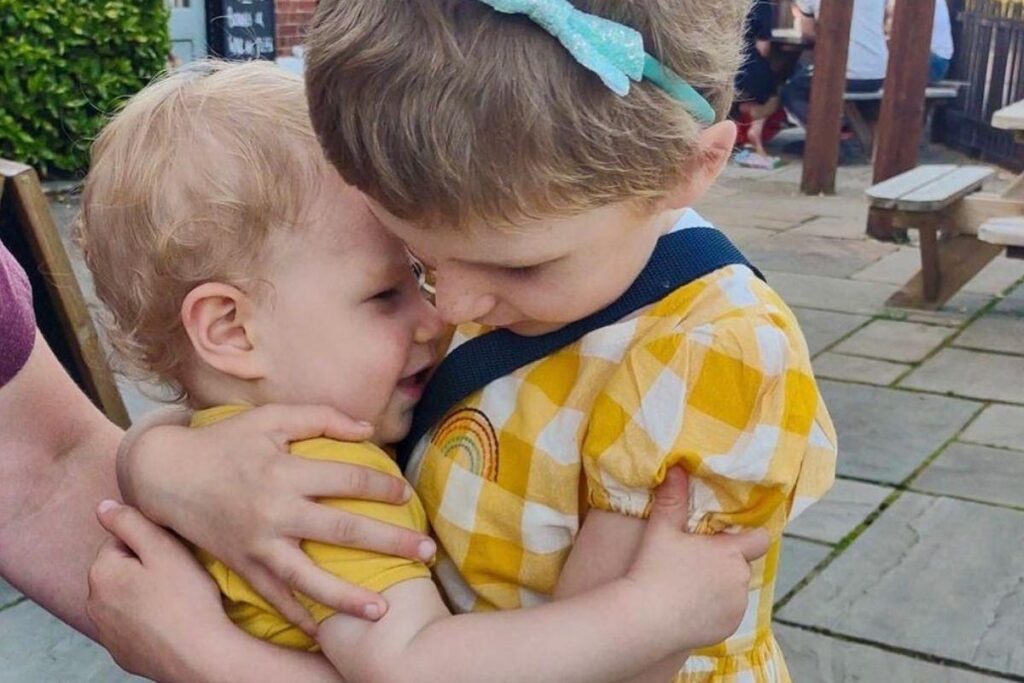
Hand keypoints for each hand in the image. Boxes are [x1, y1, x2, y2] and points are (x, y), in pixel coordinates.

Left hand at [87, 501, 233, 681]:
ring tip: (177, 600)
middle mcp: (94, 604)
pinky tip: (171, 622)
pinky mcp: (123, 653)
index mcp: (101, 572)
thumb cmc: (185, 597)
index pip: (121, 541)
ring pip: (125, 599)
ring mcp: (107, 633)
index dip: (151, 544)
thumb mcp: (162, 548)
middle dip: (144, 569)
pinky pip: (132, 626)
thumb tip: (102, 507)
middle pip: (121, 571)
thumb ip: (130, 522)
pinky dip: (148, 622)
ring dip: (144, 595)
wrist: (199, 655)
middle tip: (178, 576)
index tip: (173, 555)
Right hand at [119, 404, 436, 632]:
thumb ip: (322, 418)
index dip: (382, 487)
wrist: (165, 475)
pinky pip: (273, 597)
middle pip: (341, 531)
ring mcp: (257, 544)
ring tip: (382, 610)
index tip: (405, 495)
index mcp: (285, 470)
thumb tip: (369, 431)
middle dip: (388, 542)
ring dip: (347, 597)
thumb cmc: (225, 441)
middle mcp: (273, 510)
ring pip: (308, 578)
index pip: (348, 480)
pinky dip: (297, 617)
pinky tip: (324, 634)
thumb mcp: (271, 417)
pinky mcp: (241, 566)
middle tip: (426, 552)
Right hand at [625, 468, 769, 649]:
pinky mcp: (728, 629)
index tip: (728, 535)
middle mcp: (740, 580)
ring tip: (688, 586)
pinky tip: (688, 607)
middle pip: (740, 564)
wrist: (643, 620)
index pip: (759, 538)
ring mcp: (736, 608)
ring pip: (734, 590)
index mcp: (730, 553)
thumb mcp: (661, 529)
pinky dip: (714, 610)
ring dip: (720, 586)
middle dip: (724, 561)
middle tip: (693, 560)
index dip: (748, 535)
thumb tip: (677, 467)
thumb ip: (673, 498)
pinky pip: (727, 613)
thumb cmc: (653, 570)